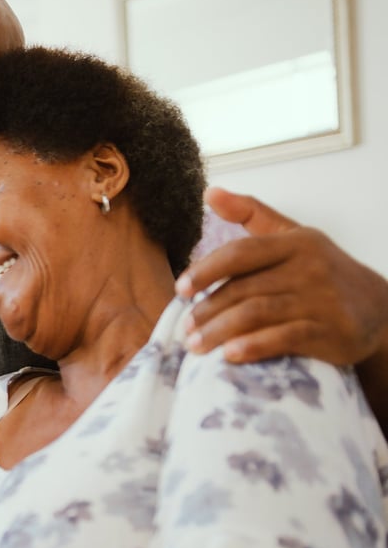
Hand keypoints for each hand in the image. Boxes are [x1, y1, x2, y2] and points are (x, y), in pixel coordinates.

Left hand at [176, 187, 387, 365]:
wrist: (381, 310)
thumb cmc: (323, 272)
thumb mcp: (293, 237)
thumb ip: (252, 214)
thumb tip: (209, 192)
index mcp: (296, 243)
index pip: (240, 253)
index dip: (205, 271)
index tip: (180, 289)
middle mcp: (310, 268)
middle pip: (243, 288)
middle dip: (207, 310)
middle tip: (184, 329)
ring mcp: (322, 300)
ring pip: (257, 313)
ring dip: (220, 331)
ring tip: (196, 345)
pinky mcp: (333, 331)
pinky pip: (285, 338)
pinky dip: (253, 346)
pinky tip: (229, 355)